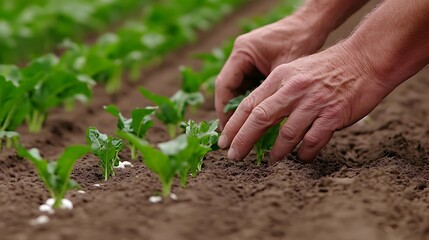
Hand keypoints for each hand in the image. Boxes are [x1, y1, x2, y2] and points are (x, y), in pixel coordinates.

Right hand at [215, 14, 329, 128]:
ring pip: (236, 89)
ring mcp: (246, 58)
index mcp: (242, 52)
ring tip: (242, 133)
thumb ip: (272, 94)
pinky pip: (247, 85)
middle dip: (230, 114)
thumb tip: (263, 122)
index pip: (225, 86)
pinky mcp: (254, 63)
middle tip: (231, 139)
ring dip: (239, 110)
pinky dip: (250, 102)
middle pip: (227, 89)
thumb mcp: (286, 70)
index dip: (225, 111)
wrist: (310, 23)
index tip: (229, 132)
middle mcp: (240, 54)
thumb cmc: (300, 40)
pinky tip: (255, 120)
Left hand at [217, 41, 394, 163]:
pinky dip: (305, 153)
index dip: (233, 125)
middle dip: (243, 141)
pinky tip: (302, 157)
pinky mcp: (333, 115)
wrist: (365, 60)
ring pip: (286, 134)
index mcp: (281, 77)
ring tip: (270, 162)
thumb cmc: (328, 69)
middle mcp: (294, 89)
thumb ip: (277, 91)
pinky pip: (313, 141)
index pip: (249, 104)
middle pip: (260, 118)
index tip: (224, 141)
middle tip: (234, 157)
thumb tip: (257, 117)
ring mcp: (314, 102)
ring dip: (276, 152)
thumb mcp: (295, 71)